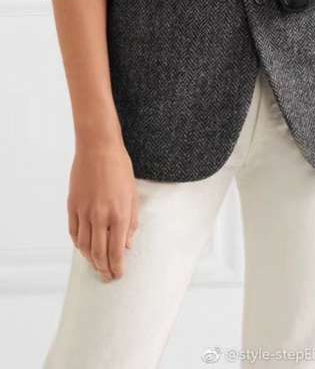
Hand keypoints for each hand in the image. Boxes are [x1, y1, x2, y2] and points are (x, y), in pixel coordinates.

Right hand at [67, 141, 139, 281]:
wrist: (98, 148)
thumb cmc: (119, 168)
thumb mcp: (133, 194)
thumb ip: (131, 221)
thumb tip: (128, 244)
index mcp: (119, 214)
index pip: (117, 251)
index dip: (117, 267)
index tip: (118, 274)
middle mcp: (100, 216)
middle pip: (99, 253)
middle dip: (104, 269)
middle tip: (107, 276)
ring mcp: (84, 212)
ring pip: (84, 246)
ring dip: (90, 260)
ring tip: (96, 266)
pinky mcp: (72, 206)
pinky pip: (74, 233)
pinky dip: (78, 245)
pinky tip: (84, 249)